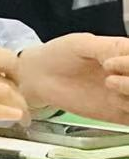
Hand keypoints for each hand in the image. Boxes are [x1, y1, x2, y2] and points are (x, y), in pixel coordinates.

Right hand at [0, 44, 26, 134]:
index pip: (0, 56)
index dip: (16, 70)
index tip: (20, 82)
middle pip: (3, 78)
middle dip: (20, 93)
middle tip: (26, 106)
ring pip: (2, 92)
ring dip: (18, 105)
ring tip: (23, 115)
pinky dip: (7, 113)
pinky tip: (16, 117)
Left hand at [13, 34, 128, 122]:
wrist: (39, 77)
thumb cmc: (59, 55)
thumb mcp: (81, 44)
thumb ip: (105, 48)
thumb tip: (122, 57)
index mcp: (126, 53)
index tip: (108, 64)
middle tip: (111, 79)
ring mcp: (126, 95)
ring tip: (109, 85)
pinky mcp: (120, 114)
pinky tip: (115, 103)